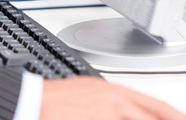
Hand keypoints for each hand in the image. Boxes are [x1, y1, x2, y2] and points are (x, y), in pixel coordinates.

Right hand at [40, 76, 185, 119]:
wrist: (35, 99)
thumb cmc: (56, 96)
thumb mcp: (88, 90)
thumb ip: (108, 99)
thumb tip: (121, 106)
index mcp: (113, 91)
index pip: (154, 104)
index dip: (173, 114)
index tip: (181, 118)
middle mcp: (114, 101)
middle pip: (153, 114)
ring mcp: (107, 113)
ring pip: (140, 119)